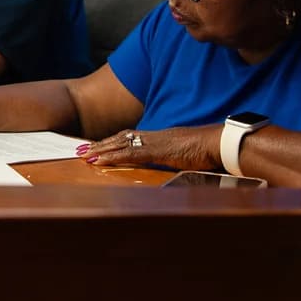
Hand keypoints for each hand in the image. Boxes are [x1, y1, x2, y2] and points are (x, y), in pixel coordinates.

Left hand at [77, 125, 223, 171]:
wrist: (219, 143)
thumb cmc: (208, 150)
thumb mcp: (187, 154)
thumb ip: (175, 158)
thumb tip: (171, 163)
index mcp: (160, 138)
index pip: (131, 138)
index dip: (113, 142)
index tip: (98, 147)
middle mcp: (154, 137)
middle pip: (121, 139)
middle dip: (100, 145)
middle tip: (81, 151)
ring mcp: (155, 142)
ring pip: (121, 144)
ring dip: (101, 150)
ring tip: (84, 155)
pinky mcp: (158, 151)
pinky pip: (131, 154)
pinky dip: (113, 157)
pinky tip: (100, 161)